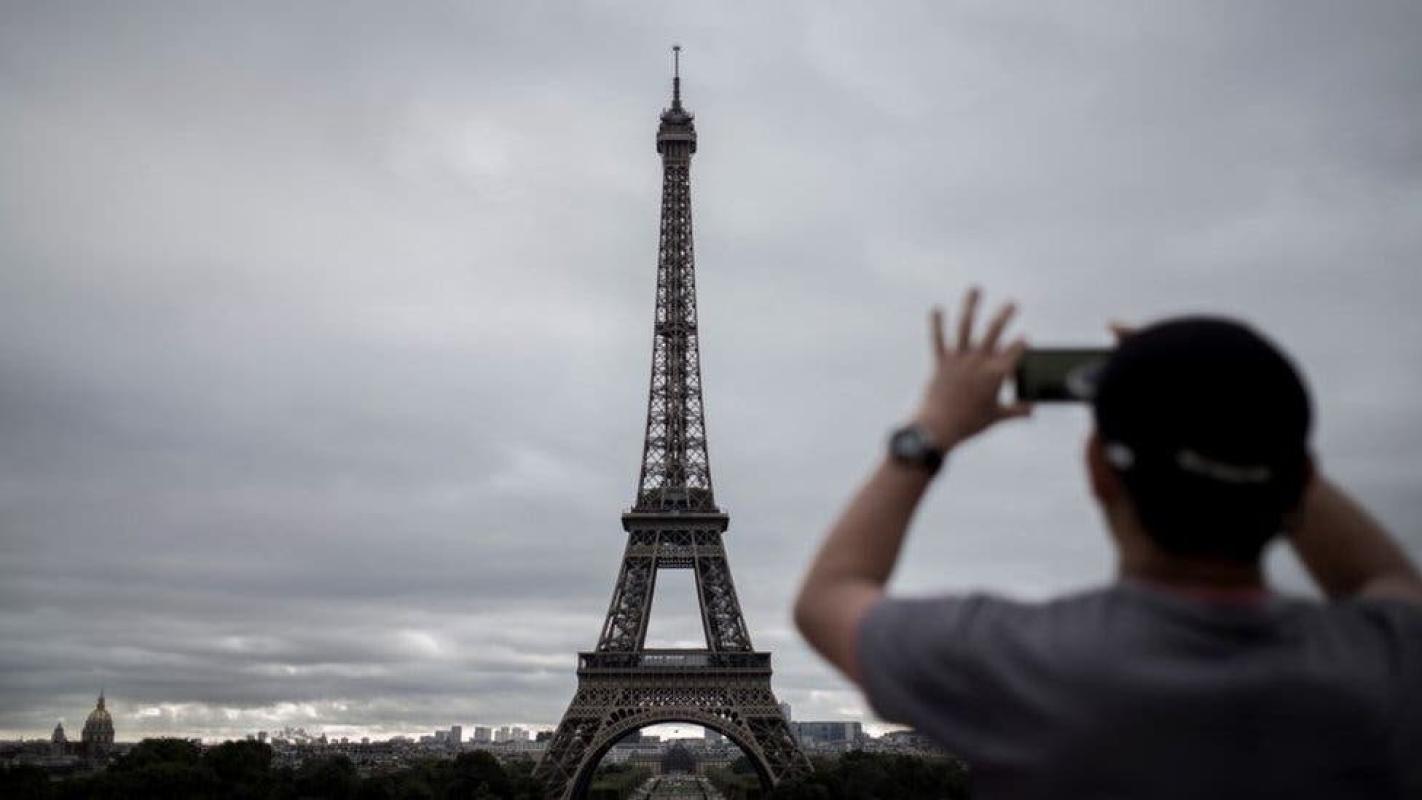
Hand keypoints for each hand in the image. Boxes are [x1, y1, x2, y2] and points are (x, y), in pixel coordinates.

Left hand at [913, 287, 1030, 449]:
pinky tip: (936, 308)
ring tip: (976, 289)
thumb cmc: (969, 425)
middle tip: (1013, 303)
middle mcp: (978, 362)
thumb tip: (1032, 411)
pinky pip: (937, 339)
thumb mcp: (996, 417)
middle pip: (994, 332)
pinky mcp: (940, 362)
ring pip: (965, 327)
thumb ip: (1016, 411)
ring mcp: (958, 360)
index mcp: (995, 375)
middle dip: (1005, 315)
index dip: (1021, 345)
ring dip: (971, 306)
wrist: (938, 428)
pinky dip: (936, 324)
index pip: (1014, 353)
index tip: (1024, 340)